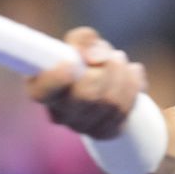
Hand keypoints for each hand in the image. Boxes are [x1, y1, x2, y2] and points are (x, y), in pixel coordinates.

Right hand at [26, 27, 144, 139]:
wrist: (99, 77)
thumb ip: (83, 40)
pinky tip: (130, 76)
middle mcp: (59, 114)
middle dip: (107, 70)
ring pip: (111, 103)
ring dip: (123, 75)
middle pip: (87, 96)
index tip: (70, 64)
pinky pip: (125, 113)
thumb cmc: (83, 56)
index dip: (57, 80)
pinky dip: (133, 88)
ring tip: (120, 61)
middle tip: (112, 55)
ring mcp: (82, 127)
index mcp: (41, 89)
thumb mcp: (79, 41)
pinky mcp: (104, 133)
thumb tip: (96, 59)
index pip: (42, 92)